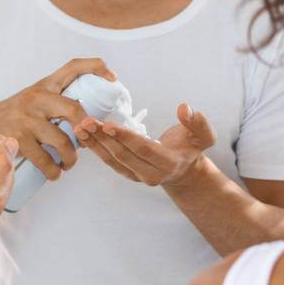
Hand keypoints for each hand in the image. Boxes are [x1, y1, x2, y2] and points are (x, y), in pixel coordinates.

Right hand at [0, 58, 115, 182]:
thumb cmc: (9, 118)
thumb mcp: (30, 101)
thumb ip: (53, 104)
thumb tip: (86, 121)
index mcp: (43, 86)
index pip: (73, 67)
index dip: (96, 68)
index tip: (113, 79)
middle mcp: (36, 97)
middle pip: (75, 109)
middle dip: (88, 130)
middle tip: (89, 144)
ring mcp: (27, 118)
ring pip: (64, 141)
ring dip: (71, 159)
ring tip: (68, 165)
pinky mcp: (18, 139)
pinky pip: (46, 159)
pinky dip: (53, 171)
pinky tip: (54, 174)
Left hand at [74, 103, 215, 185]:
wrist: (183, 169)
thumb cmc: (191, 147)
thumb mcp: (203, 135)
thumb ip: (197, 122)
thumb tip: (184, 108)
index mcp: (169, 164)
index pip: (144, 150)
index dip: (125, 138)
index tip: (108, 125)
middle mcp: (152, 175)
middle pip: (124, 156)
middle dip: (103, 139)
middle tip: (86, 121)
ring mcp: (138, 177)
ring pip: (113, 160)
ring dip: (95, 144)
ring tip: (80, 127)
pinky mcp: (128, 174)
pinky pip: (109, 161)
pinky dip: (96, 148)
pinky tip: (84, 136)